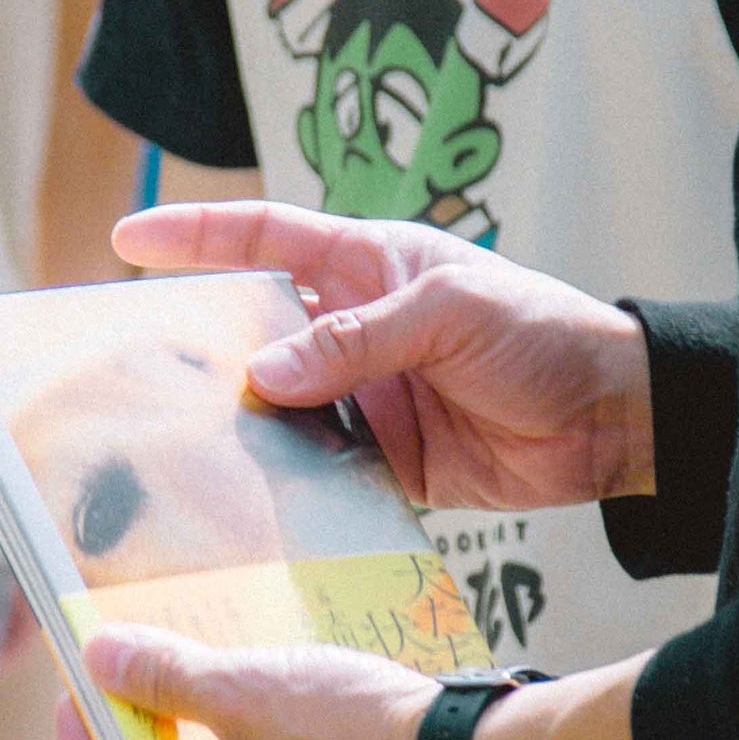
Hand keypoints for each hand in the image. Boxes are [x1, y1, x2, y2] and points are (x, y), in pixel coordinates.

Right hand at [115, 202, 656, 512]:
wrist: (612, 417)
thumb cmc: (542, 331)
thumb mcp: (449, 311)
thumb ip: (357, 341)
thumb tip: (266, 372)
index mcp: (365, 265)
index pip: (264, 238)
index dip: (195, 236)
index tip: (127, 241)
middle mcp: (353, 329)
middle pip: (254, 332)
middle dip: (197, 348)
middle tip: (134, 370)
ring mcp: (364, 399)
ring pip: (278, 410)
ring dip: (239, 428)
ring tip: (176, 447)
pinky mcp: (383, 463)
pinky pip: (318, 473)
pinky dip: (287, 486)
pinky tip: (248, 503)